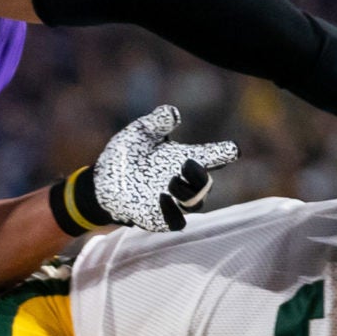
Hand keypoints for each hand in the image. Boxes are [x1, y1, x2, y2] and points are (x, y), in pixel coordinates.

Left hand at [56, 105, 239, 232]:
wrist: (103, 181)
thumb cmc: (126, 154)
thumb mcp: (140, 132)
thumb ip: (157, 121)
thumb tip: (173, 113)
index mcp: (185, 158)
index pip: (213, 155)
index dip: (225, 152)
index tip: (233, 150)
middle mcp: (184, 181)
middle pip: (206, 183)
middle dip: (200, 175)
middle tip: (187, 163)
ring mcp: (175, 202)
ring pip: (195, 203)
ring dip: (187, 193)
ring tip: (169, 182)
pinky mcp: (161, 219)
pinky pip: (176, 222)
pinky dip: (172, 212)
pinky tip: (161, 198)